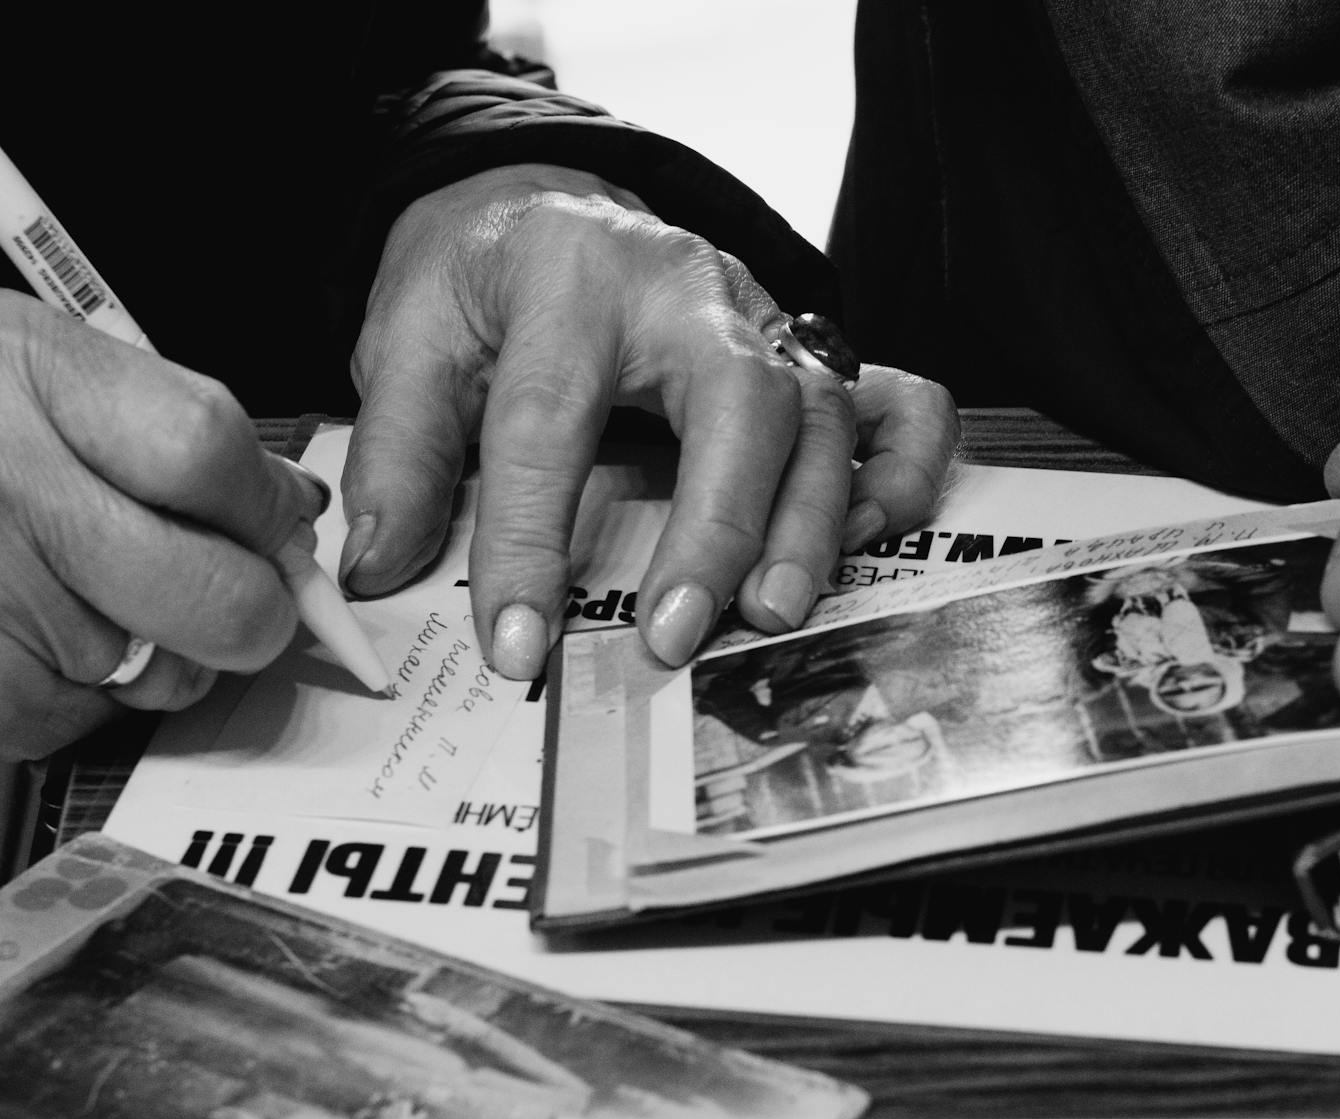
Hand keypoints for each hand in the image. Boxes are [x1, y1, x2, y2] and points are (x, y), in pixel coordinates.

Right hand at [0, 293, 322, 760]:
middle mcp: (4, 488)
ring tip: (75, 596)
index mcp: (34, 381)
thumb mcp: (37, 363)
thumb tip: (286, 508)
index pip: (216, 460)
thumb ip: (174, 424)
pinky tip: (20, 635)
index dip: (267, 510)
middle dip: (241, 612)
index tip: (271, 528)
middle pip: (218, 601)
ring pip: (150, 677)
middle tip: (215, 595)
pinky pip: (57, 721)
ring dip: (147, 658)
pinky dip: (61, 696)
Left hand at [341, 163, 957, 677]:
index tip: (514, 644)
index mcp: (572, 274)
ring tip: (769, 616)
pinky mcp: (815, 354)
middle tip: (677, 634)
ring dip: (807, 527)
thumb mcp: (412, 337)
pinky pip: (901, 405)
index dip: (531, 543)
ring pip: (822, 419)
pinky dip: (899, 475)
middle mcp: (690, 289)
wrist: (550, 201)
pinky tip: (855, 541)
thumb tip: (386, 565)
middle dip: (715, 530)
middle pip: (737, 404)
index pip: (551, 420)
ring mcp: (768, 320)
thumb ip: (401, 449)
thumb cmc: (488, 277)